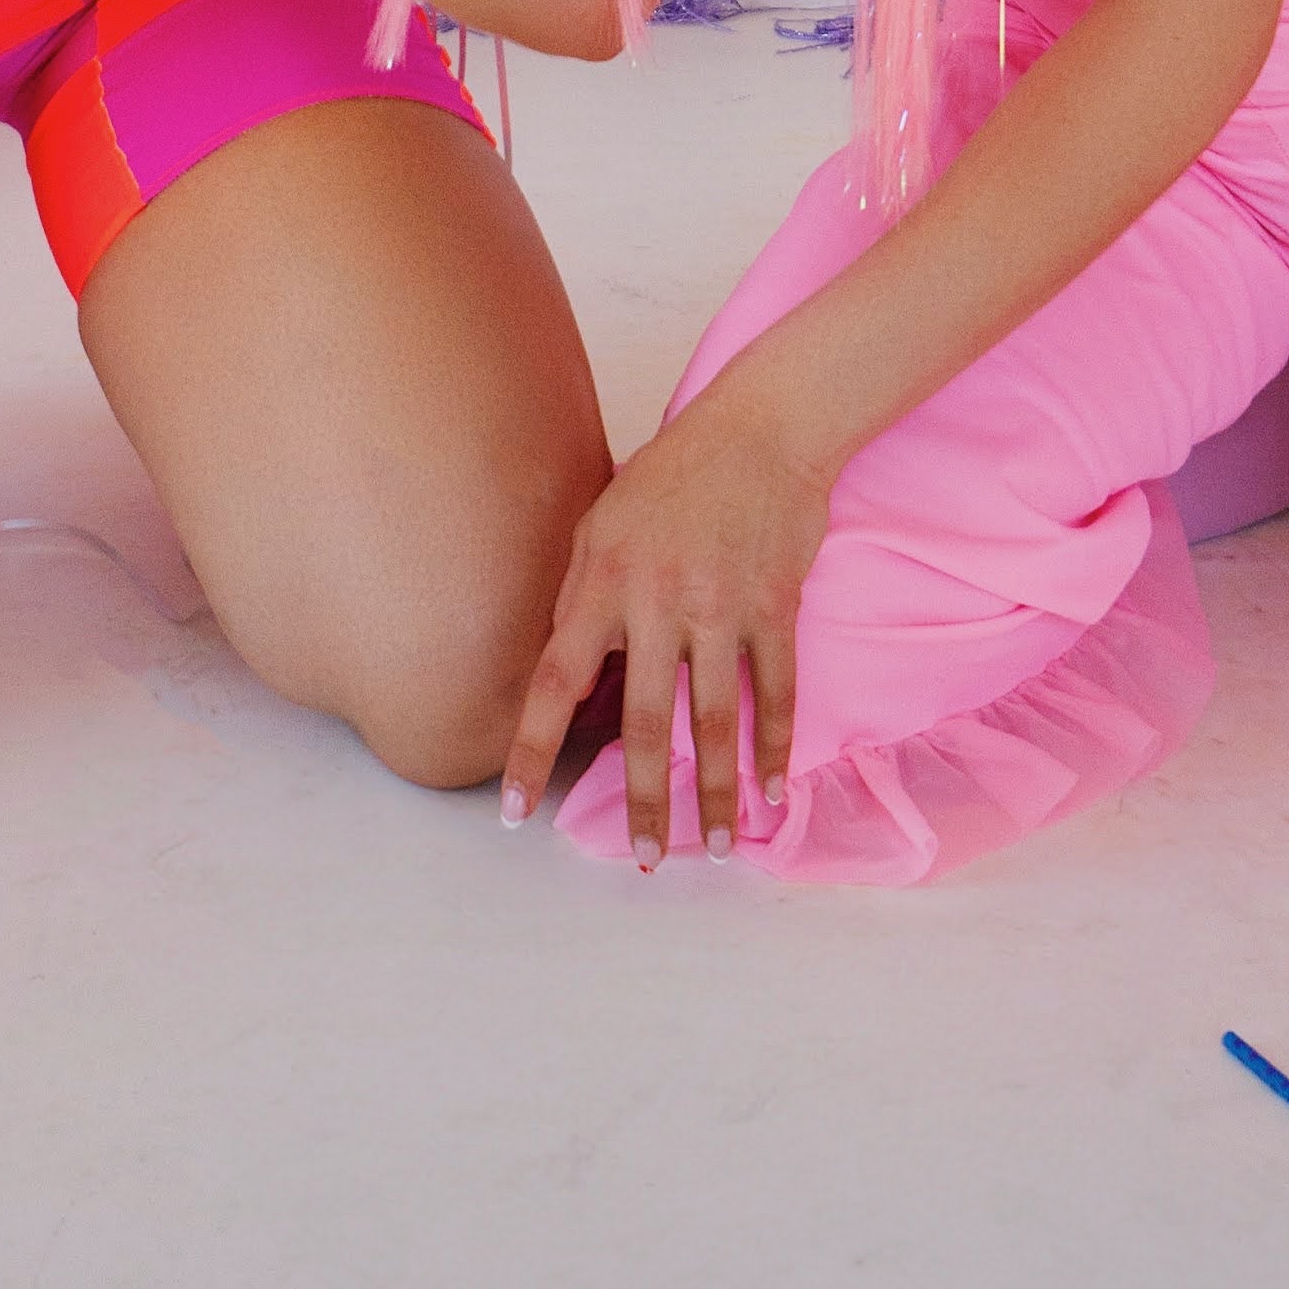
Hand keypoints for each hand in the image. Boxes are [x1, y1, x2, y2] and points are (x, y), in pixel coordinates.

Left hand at [496, 362, 830, 862]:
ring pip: (714, 720)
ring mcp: (719, 605)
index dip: (531, 750)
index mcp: (603, 581)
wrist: (759, 427)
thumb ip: (578, 596)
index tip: (514, 810)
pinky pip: (774, 690)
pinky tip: (770, 791)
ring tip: (712, 848)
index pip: (554, 680)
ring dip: (712, 793)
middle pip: (644, 721)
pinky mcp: (774, 604)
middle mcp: (657, 600)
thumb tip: (564, 674)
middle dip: (643, 800)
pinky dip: (774, 745)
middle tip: (646, 860)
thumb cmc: (671, 475)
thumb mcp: (599, 521)